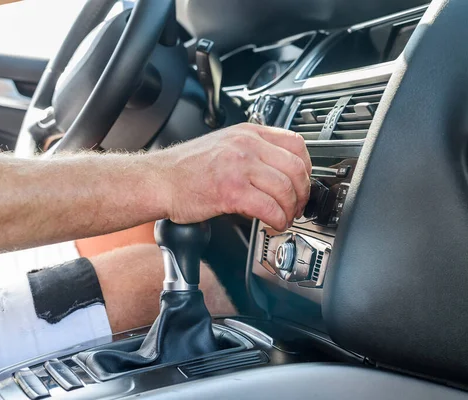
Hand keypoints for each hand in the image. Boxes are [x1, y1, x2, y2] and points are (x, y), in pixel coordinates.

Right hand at [152, 123, 311, 230]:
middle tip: (297, 206)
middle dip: (302, 193)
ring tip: (285, 218)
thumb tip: (281, 175)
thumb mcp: (225, 145)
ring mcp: (239, 166)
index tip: (304, 182)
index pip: (296, 143)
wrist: (159, 180)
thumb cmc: (187, 168)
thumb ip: (253, 152)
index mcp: (248, 133)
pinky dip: (278, 220)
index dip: (307, 166)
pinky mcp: (231, 191)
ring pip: (286, 189)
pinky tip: (273, 224)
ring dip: (291, 209)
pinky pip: (269, 207)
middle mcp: (246, 145)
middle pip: (296, 168)